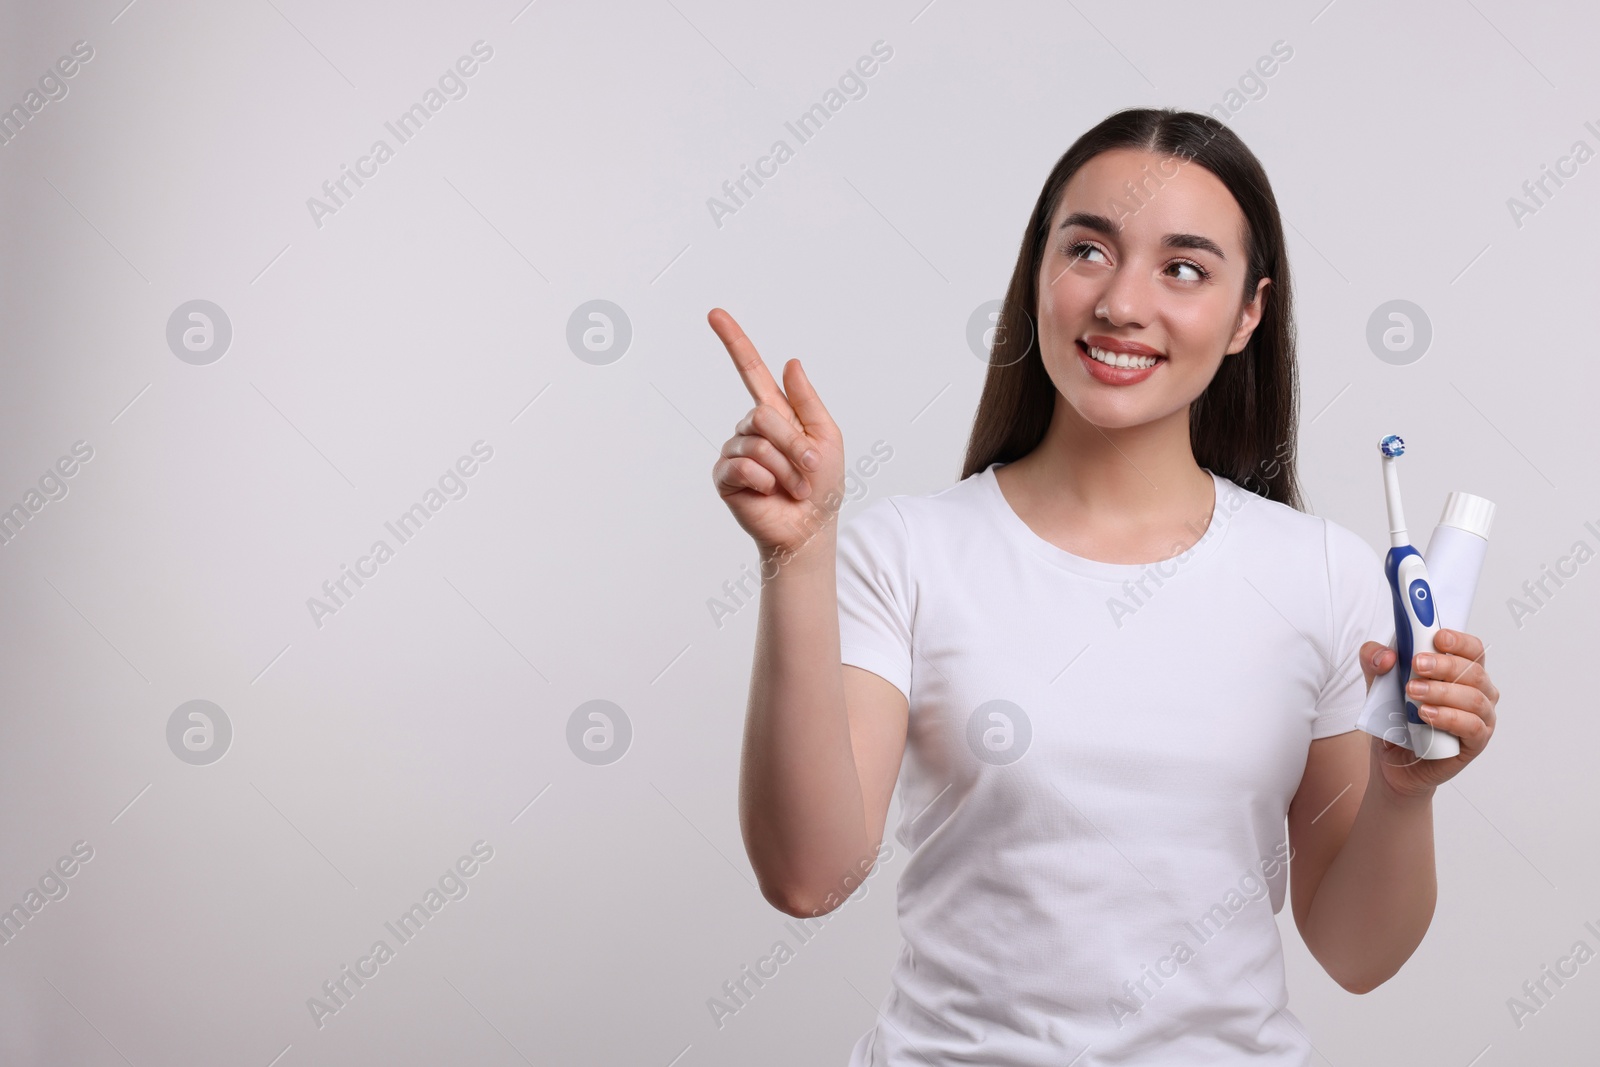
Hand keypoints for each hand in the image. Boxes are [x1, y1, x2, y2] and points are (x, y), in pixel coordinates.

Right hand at [707, 308, 844, 559]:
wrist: (809, 528)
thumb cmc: (822, 486)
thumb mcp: (827, 437)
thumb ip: (807, 400)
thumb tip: (790, 362)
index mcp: (776, 414)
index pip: (750, 371)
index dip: (734, 342)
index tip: (715, 314)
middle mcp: (750, 428)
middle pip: (764, 415)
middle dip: (794, 445)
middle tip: (808, 471)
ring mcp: (735, 451)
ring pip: (758, 444)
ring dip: (785, 470)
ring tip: (792, 487)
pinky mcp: (725, 476)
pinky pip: (743, 466)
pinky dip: (765, 482)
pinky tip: (768, 493)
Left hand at [1358, 629, 1498, 797]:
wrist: (1391, 761)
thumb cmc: (1395, 718)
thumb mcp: (1377, 684)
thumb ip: (1374, 662)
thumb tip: (1386, 656)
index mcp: (1461, 672)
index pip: (1472, 650)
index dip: (1459, 641)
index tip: (1437, 637)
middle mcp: (1478, 692)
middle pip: (1474, 671)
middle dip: (1444, 665)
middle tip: (1416, 664)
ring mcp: (1480, 718)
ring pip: (1474, 698)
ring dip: (1442, 691)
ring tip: (1413, 692)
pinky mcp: (1475, 743)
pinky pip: (1472, 727)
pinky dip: (1449, 718)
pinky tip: (1426, 715)